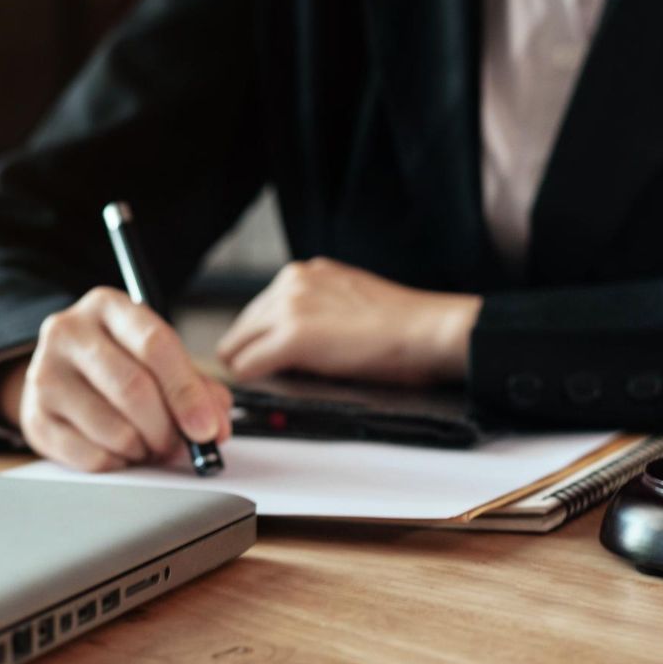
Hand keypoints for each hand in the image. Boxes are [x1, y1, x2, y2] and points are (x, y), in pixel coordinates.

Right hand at [0, 287, 232, 471]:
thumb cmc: (120, 361)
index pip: (155, 345)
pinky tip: (121, 451)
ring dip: (144, 449)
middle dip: (167, 428)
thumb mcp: (159, 357)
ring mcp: (44, 373)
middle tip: (180, 444)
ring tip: (150, 444)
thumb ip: (196, 386)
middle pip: (133, 388)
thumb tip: (215, 426)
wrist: (62, 371)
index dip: (187, 392)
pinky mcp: (34, 417)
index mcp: (108, 306)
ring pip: (112, 428)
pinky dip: (118, 463)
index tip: (206, 428)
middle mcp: (69, 331)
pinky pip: (89, 456)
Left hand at [216, 257, 481, 384]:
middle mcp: (291, 282)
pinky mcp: (293, 336)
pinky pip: (247, 366)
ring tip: (271, 388)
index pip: (259, 310)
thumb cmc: (402, 325)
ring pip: (236, 347)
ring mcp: (289, 306)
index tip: (267, 360)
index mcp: (306, 272)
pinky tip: (271, 391)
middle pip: (241, 328)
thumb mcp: (347, 300)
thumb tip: (290, 340)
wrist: (426, 330)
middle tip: (265, 381)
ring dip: (251, 369)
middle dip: (249, 354)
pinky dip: (253, 382)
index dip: (261, 340)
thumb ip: (315, 309)